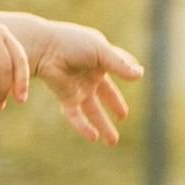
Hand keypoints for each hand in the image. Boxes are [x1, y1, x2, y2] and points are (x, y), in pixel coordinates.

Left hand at [12, 14, 142, 143]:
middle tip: (123, 116)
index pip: (117, 65)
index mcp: (100, 58)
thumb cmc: (72, 43)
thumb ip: (119, 64)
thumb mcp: (100, 51)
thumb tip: (139, 75)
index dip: (126, 69)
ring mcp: (79, 87)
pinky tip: (93, 138)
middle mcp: (90, 75)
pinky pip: (76, 116)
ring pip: (93, 110)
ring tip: (112, 142)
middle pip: (106, 94)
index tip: (137, 73)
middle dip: (114, 105)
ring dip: (103, 125)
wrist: (45, 49)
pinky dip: (84, 127)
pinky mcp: (67, 97)